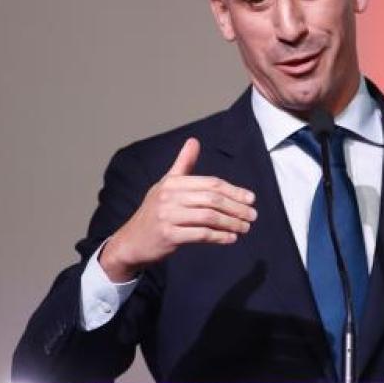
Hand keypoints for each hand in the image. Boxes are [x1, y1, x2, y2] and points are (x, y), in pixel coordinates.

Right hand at [100, 138, 256, 281]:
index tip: (250, 199)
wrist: (131, 241)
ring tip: (244, 228)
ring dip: (231, 223)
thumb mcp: (166, 185)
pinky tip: (230, 238)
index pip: (210, 183)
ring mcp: (167, 216)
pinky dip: (219, 237)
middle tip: (252, 216)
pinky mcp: (168, 235)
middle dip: (236, 208)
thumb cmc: (154, 212)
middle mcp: (169, 197)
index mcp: (172, 183)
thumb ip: (182, 164)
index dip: (234, 191)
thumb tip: (194, 141)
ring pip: (209, 217)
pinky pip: (200, 235)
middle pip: (212, 199)